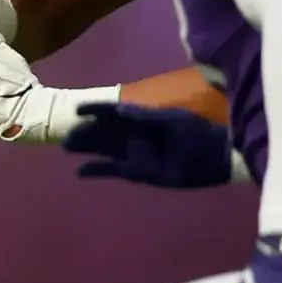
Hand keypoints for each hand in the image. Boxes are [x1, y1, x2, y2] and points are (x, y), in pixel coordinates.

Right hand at [63, 101, 234, 188]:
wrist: (215, 157)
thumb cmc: (196, 134)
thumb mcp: (173, 120)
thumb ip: (146, 116)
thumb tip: (119, 109)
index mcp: (140, 120)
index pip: (111, 112)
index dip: (94, 109)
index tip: (77, 111)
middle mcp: (133, 136)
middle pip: (102, 132)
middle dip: (83, 132)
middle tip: (67, 136)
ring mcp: (133, 155)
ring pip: (101, 149)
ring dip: (84, 148)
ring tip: (66, 147)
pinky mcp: (137, 173)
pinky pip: (110, 170)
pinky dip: (95, 171)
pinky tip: (80, 172)